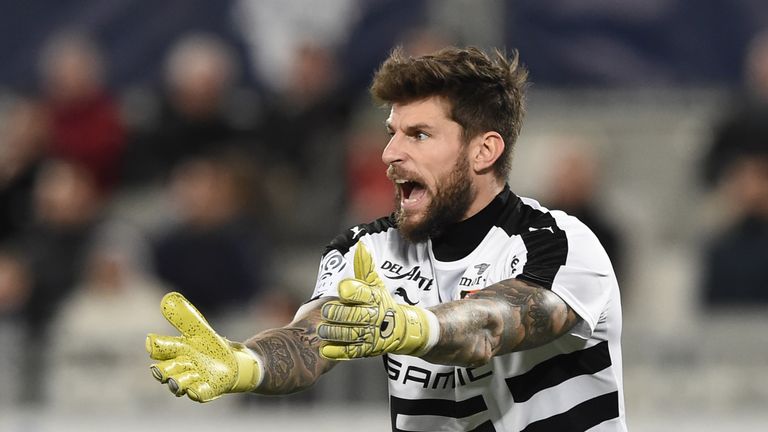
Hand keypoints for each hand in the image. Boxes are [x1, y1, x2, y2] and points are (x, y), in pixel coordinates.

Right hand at [146, 292, 261, 401]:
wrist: (234, 362)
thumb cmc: (210, 346)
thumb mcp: (198, 330)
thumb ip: (184, 317)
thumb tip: (167, 298)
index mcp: (176, 351)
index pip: (160, 349)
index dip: (156, 346)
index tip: (152, 342)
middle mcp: (181, 368)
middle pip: (165, 371)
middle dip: (162, 371)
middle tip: (159, 370)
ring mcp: (194, 380)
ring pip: (180, 383)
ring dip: (178, 382)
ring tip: (175, 381)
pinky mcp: (208, 389)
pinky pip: (200, 393)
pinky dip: (197, 392)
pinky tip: (194, 391)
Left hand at [318, 243, 437, 358]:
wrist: (406, 329)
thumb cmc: (384, 302)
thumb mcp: (376, 284)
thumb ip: (365, 267)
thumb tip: (360, 245)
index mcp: (375, 297)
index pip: (363, 292)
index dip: (352, 291)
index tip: (342, 290)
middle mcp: (375, 315)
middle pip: (355, 315)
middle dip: (339, 314)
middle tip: (325, 312)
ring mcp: (373, 334)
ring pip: (352, 333)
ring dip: (335, 332)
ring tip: (321, 330)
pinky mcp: (370, 349)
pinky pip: (353, 351)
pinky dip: (338, 351)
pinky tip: (325, 349)